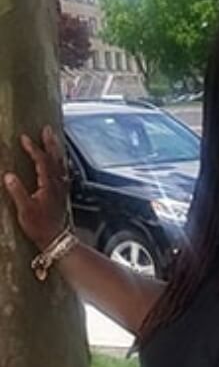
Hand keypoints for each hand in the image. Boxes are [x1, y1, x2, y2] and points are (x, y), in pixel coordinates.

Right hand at [3, 125, 69, 250]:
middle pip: (55, 158)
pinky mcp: (62, 191)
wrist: (55, 237)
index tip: (24, 138)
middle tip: (47, 129)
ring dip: (56, 149)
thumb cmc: (39, 225)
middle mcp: (58, 182)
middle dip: (50, 142)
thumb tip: (8, 175)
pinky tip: (58, 158)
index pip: (41, 161)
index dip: (33, 148)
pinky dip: (60, 160)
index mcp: (48, 184)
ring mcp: (62, 186)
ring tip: (53, 137)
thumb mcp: (24, 210)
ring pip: (61, 162)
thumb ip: (17, 192)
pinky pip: (63, 170)